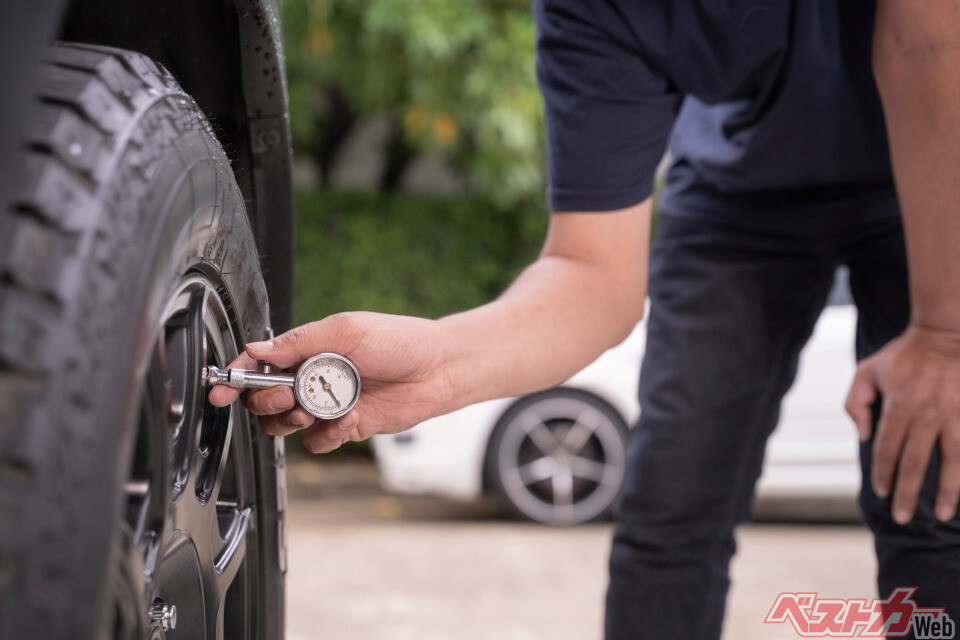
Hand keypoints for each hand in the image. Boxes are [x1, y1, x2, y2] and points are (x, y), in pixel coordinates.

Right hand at [208, 312, 455, 452]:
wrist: (439, 368)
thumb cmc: (399, 340)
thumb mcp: (346, 330)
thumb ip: (299, 341)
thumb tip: (257, 350)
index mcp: (307, 351)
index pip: (259, 366)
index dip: (235, 377)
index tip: (220, 388)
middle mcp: (312, 379)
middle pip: (264, 400)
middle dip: (269, 400)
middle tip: (294, 394)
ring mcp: (328, 405)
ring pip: (284, 425)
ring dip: (292, 421)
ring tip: (317, 409)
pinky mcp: (346, 427)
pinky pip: (317, 444)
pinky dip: (327, 436)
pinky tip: (349, 419)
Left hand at [846, 324, 959, 523]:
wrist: (946, 333)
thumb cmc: (903, 355)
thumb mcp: (866, 371)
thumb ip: (856, 404)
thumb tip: (863, 438)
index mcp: (898, 405)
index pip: (886, 449)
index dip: (882, 473)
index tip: (881, 492)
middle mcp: (926, 413)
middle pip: (914, 462)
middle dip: (907, 493)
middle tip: (902, 517)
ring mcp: (955, 414)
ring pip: (951, 462)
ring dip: (945, 491)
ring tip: (940, 514)